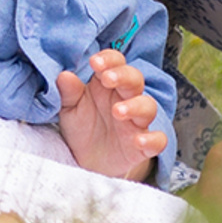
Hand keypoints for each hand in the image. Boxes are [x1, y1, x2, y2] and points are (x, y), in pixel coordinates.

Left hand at [55, 47, 170, 180]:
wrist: (89, 163)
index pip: (115, 63)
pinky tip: (139, 141)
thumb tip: (64, 76)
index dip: (109, 59)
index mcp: (107, 85)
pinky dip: (152, 139)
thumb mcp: (70, 111)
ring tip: (117, 111)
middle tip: (107, 78)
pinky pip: (157, 140)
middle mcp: (126, 99)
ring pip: (148, 106)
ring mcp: (137, 122)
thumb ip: (69, 93)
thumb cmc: (82, 128)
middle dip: (123, 76)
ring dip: (135, 106)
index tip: (95, 62)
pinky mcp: (143, 146)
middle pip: (135, 79)